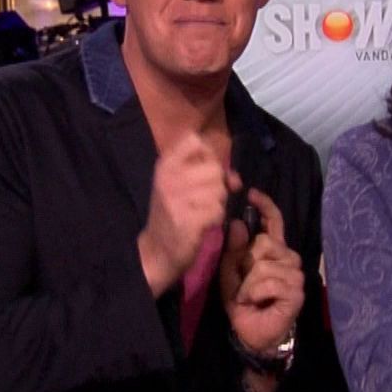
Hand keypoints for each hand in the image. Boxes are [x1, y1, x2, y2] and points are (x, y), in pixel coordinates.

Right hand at [137, 134, 230, 296]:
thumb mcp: (181, 185)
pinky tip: (203, 224)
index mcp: (165, 165)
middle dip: (218, 185)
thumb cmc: (172, 213)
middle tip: (205, 199)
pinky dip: (216, 218)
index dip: (209, 154)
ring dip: (218, 203)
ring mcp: (177, 199)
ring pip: (219, 190)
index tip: (205, 170)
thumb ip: (207, 172)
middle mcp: (168, 178)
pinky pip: (218, 210)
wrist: (156, 250)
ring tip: (202, 212)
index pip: (195, 140)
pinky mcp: (188, 220)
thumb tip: (235, 179)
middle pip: (215, 168)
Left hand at [220, 188, 304, 356]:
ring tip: (249, 296)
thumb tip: (239, 223)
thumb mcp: (230, 273)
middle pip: (264, 243)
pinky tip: (256, 302)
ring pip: (263, 264)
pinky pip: (268, 282)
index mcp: (274, 250)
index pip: (274, 222)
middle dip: (246, 263)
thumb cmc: (242, 302)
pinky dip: (254, 293)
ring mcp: (295, 274)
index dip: (265, 206)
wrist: (250, 333)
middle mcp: (289, 258)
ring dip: (247, 283)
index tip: (251, 193)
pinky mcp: (296, 291)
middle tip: (243, 283)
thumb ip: (234, 250)